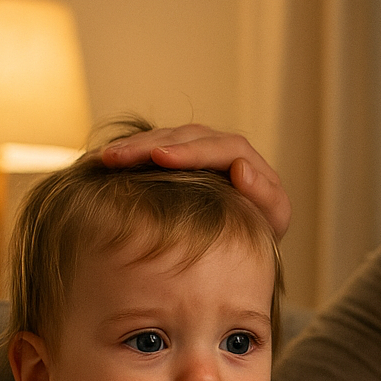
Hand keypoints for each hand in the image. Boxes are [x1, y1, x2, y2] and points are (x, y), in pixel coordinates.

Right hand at [100, 123, 290, 238]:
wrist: (252, 243)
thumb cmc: (265, 233)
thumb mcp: (274, 220)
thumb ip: (266, 196)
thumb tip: (240, 169)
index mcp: (249, 161)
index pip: (220, 147)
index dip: (191, 151)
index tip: (162, 158)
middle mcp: (222, 149)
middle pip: (186, 136)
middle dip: (150, 145)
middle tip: (119, 157)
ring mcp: (199, 152)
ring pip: (166, 139)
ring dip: (135, 147)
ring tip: (107, 158)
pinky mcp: (180, 160)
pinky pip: (154, 150)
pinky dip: (132, 154)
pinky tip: (107, 161)